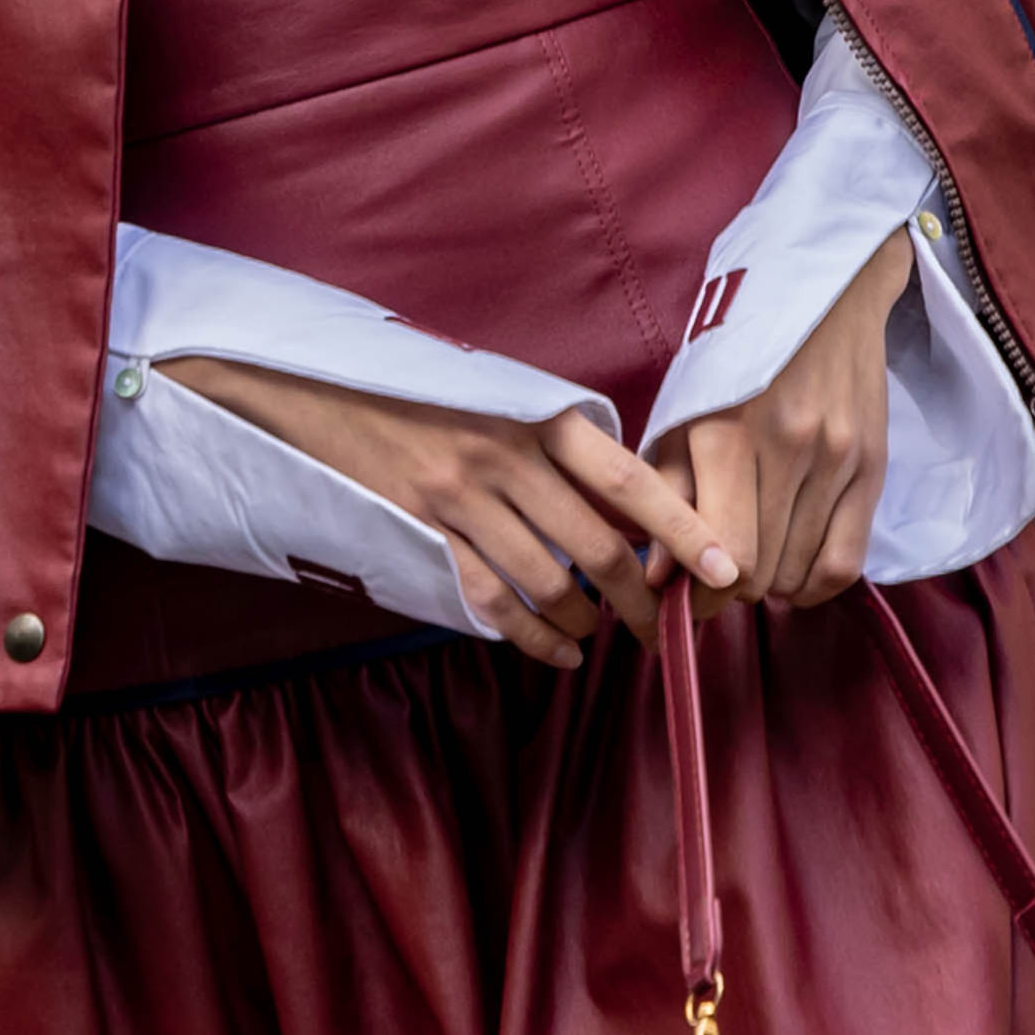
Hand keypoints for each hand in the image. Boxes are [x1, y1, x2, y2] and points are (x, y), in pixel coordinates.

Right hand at [154, 362, 741, 669]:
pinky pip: (491, 603)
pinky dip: (534, 638)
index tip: (726, 569)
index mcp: (532, 413)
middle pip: (598, 549)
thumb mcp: (493, 390)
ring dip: (589, 622)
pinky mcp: (419, 536)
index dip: (682, 529)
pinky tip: (559, 651)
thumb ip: (555, 437)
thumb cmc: (413, 386)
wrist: (307, 384)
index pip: (627, 479)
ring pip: (550, 585)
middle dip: (643, 599)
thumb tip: (625, 500)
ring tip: (605, 635)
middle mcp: (501, 458)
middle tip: (666, 626)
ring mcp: (457, 502)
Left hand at [651, 227, 915, 610]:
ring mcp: (839, 459)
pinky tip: (794, 572)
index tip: (685, 599)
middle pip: (763, 571)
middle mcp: (789, 448)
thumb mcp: (685, 405)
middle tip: (713, 580)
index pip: (726, 554)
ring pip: (802, 572)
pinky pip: (848, 561)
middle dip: (730, 591)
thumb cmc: (737, 347)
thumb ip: (668, 490)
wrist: (827, 292)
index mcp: (729, 431)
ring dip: (771, 586)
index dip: (702, 595)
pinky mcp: (874, 466)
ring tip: (752, 567)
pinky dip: (815, 584)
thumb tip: (657, 575)